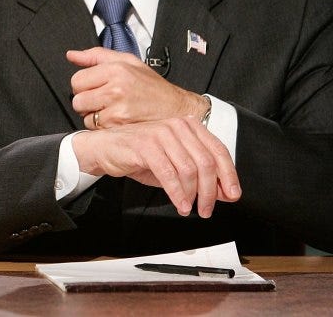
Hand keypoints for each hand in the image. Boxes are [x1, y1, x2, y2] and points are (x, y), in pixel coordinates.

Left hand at [67, 47, 206, 128]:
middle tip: (102, 101)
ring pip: (85, 116)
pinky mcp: (121, 126)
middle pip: (77, 100)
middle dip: (86, 102)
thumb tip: (71, 55)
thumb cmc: (153, 87)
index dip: (83, 86)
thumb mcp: (128, 62)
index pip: (77, 80)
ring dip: (94, 116)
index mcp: (116, 69)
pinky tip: (117, 120)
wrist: (178, 110)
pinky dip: (103, 127)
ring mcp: (118, 108)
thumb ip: (96, 56)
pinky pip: (97, 129)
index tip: (94, 88)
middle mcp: (116, 88)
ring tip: (112, 111)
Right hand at [72, 118, 240, 217]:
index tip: (232, 195)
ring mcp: (160, 134)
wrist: (103, 149)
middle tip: (207, 209)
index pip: (218, 150)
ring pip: (189, 169)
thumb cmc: (138, 157)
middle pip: (206, 162)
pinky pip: (169, 173)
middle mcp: (176, 126)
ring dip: (193, 195)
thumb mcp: (174, 167)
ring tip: (190, 208)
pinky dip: (177, 193)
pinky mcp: (144, 145)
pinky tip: (180, 204)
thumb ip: (199, 176)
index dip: (229, 175)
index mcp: (188, 126)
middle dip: (211, 191)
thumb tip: (225, 192)